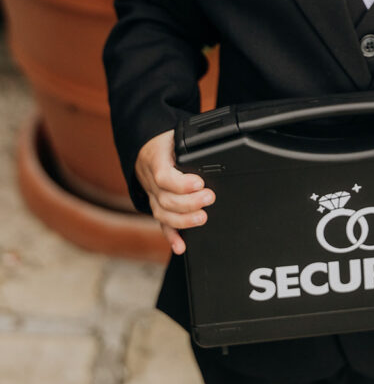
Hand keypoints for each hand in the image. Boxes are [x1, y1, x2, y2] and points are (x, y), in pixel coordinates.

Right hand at [134, 129, 214, 254]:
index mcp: (156, 160)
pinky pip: (162, 224)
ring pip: (163, 213)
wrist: (146, 149)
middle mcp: (151, 181)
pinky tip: (181, 247)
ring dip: (183, 220)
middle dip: (189, 202)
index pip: (163, 176)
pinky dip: (171, 237)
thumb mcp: (176, 136)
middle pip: (165, 198)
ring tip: (202, 218)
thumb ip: (191, 144)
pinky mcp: (157, 206)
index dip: (181, 183)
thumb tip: (218, 146)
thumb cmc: (166, 143)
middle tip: (210, 198)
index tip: (200, 183)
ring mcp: (153, 196)